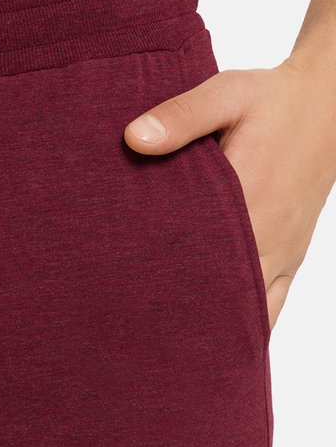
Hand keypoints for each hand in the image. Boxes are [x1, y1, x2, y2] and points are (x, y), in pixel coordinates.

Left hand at [123, 56, 335, 331]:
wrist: (328, 102)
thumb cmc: (272, 98)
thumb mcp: (226, 94)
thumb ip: (180, 116)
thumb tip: (134, 139)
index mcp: (250, 199)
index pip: (201, 258)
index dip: (165, 287)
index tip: (130, 308)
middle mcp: (268, 235)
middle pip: (223, 295)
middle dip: (183, 318)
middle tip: (137, 342)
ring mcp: (283, 250)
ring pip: (252, 309)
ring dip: (216, 327)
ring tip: (172, 352)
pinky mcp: (292, 254)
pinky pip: (274, 303)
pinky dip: (250, 325)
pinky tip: (222, 346)